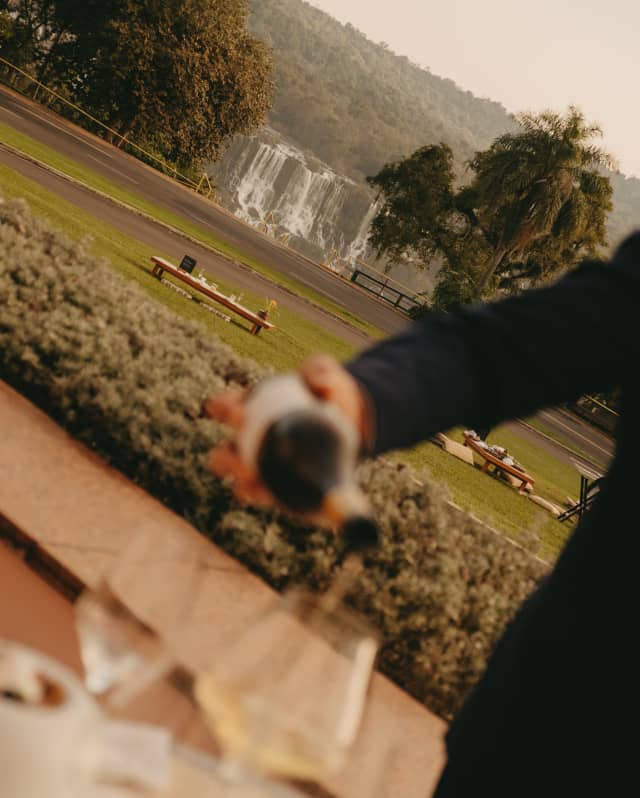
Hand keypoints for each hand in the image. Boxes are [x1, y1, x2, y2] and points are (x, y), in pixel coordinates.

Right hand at [203, 355, 370, 510]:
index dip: (223, 409)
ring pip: (238, 479)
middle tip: (242, 456)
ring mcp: (261, 466)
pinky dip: (259, 494)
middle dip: (226, 456)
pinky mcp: (277, 488)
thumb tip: (317, 382)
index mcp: (251, 408)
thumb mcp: (325, 375)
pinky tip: (265, 492)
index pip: (225, 408)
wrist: (354, 423)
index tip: (240, 412)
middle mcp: (249, 441)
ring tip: (250, 478)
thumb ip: (320, 370)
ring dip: (240, 481)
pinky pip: (260, 495)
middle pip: (224, 453)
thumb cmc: (329, 393)